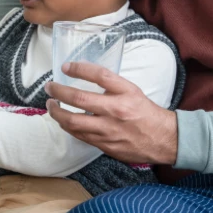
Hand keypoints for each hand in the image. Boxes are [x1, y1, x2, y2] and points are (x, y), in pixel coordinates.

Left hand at [45, 62, 177, 164]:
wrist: (163, 139)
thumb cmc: (143, 111)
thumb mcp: (130, 90)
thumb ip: (108, 82)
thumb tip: (80, 71)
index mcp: (125, 95)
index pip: (99, 75)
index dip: (80, 68)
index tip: (65, 66)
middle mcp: (116, 111)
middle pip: (79, 99)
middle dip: (59, 92)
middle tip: (49, 88)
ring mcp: (109, 131)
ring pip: (73, 122)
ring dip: (57, 113)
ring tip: (51, 106)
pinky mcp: (105, 145)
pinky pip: (79, 135)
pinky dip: (67, 126)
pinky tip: (63, 120)